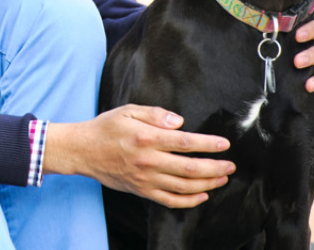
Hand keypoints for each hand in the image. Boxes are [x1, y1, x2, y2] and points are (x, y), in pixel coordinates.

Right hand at [43, 105, 233, 208]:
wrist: (83, 151)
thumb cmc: (106, 128)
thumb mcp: (128, 111)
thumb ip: (155, 114)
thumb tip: (179, 121)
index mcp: (146, 138)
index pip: (185, 142)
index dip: (208, 144)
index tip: (224, 144)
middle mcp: (148, 161)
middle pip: (189, 168)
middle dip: (215, 167)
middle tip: (230, 165)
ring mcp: (145, 179)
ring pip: (183, 186)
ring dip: (207, 184)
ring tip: (222, 179)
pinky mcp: (142, 191)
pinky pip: (170, 200)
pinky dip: (189, 201)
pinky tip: (202, 195)